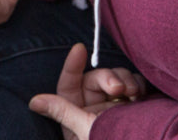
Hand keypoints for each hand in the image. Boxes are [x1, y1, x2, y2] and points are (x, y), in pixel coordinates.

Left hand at [29, 43, 145, 139]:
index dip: (72, 66)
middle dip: (107, 77)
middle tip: (119, 88)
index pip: (69, 86)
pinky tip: (143, 93)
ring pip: (115, 79)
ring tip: (135, 93)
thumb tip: (34, 102)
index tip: (79, 48)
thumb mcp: (87, 130)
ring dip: (125, 79)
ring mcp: (118, 110)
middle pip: (95, 79)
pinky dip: (138, 84)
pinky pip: (134, 85)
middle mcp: (97, 113)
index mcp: (79, 120)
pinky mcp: (138, 109)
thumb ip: (64, 112)